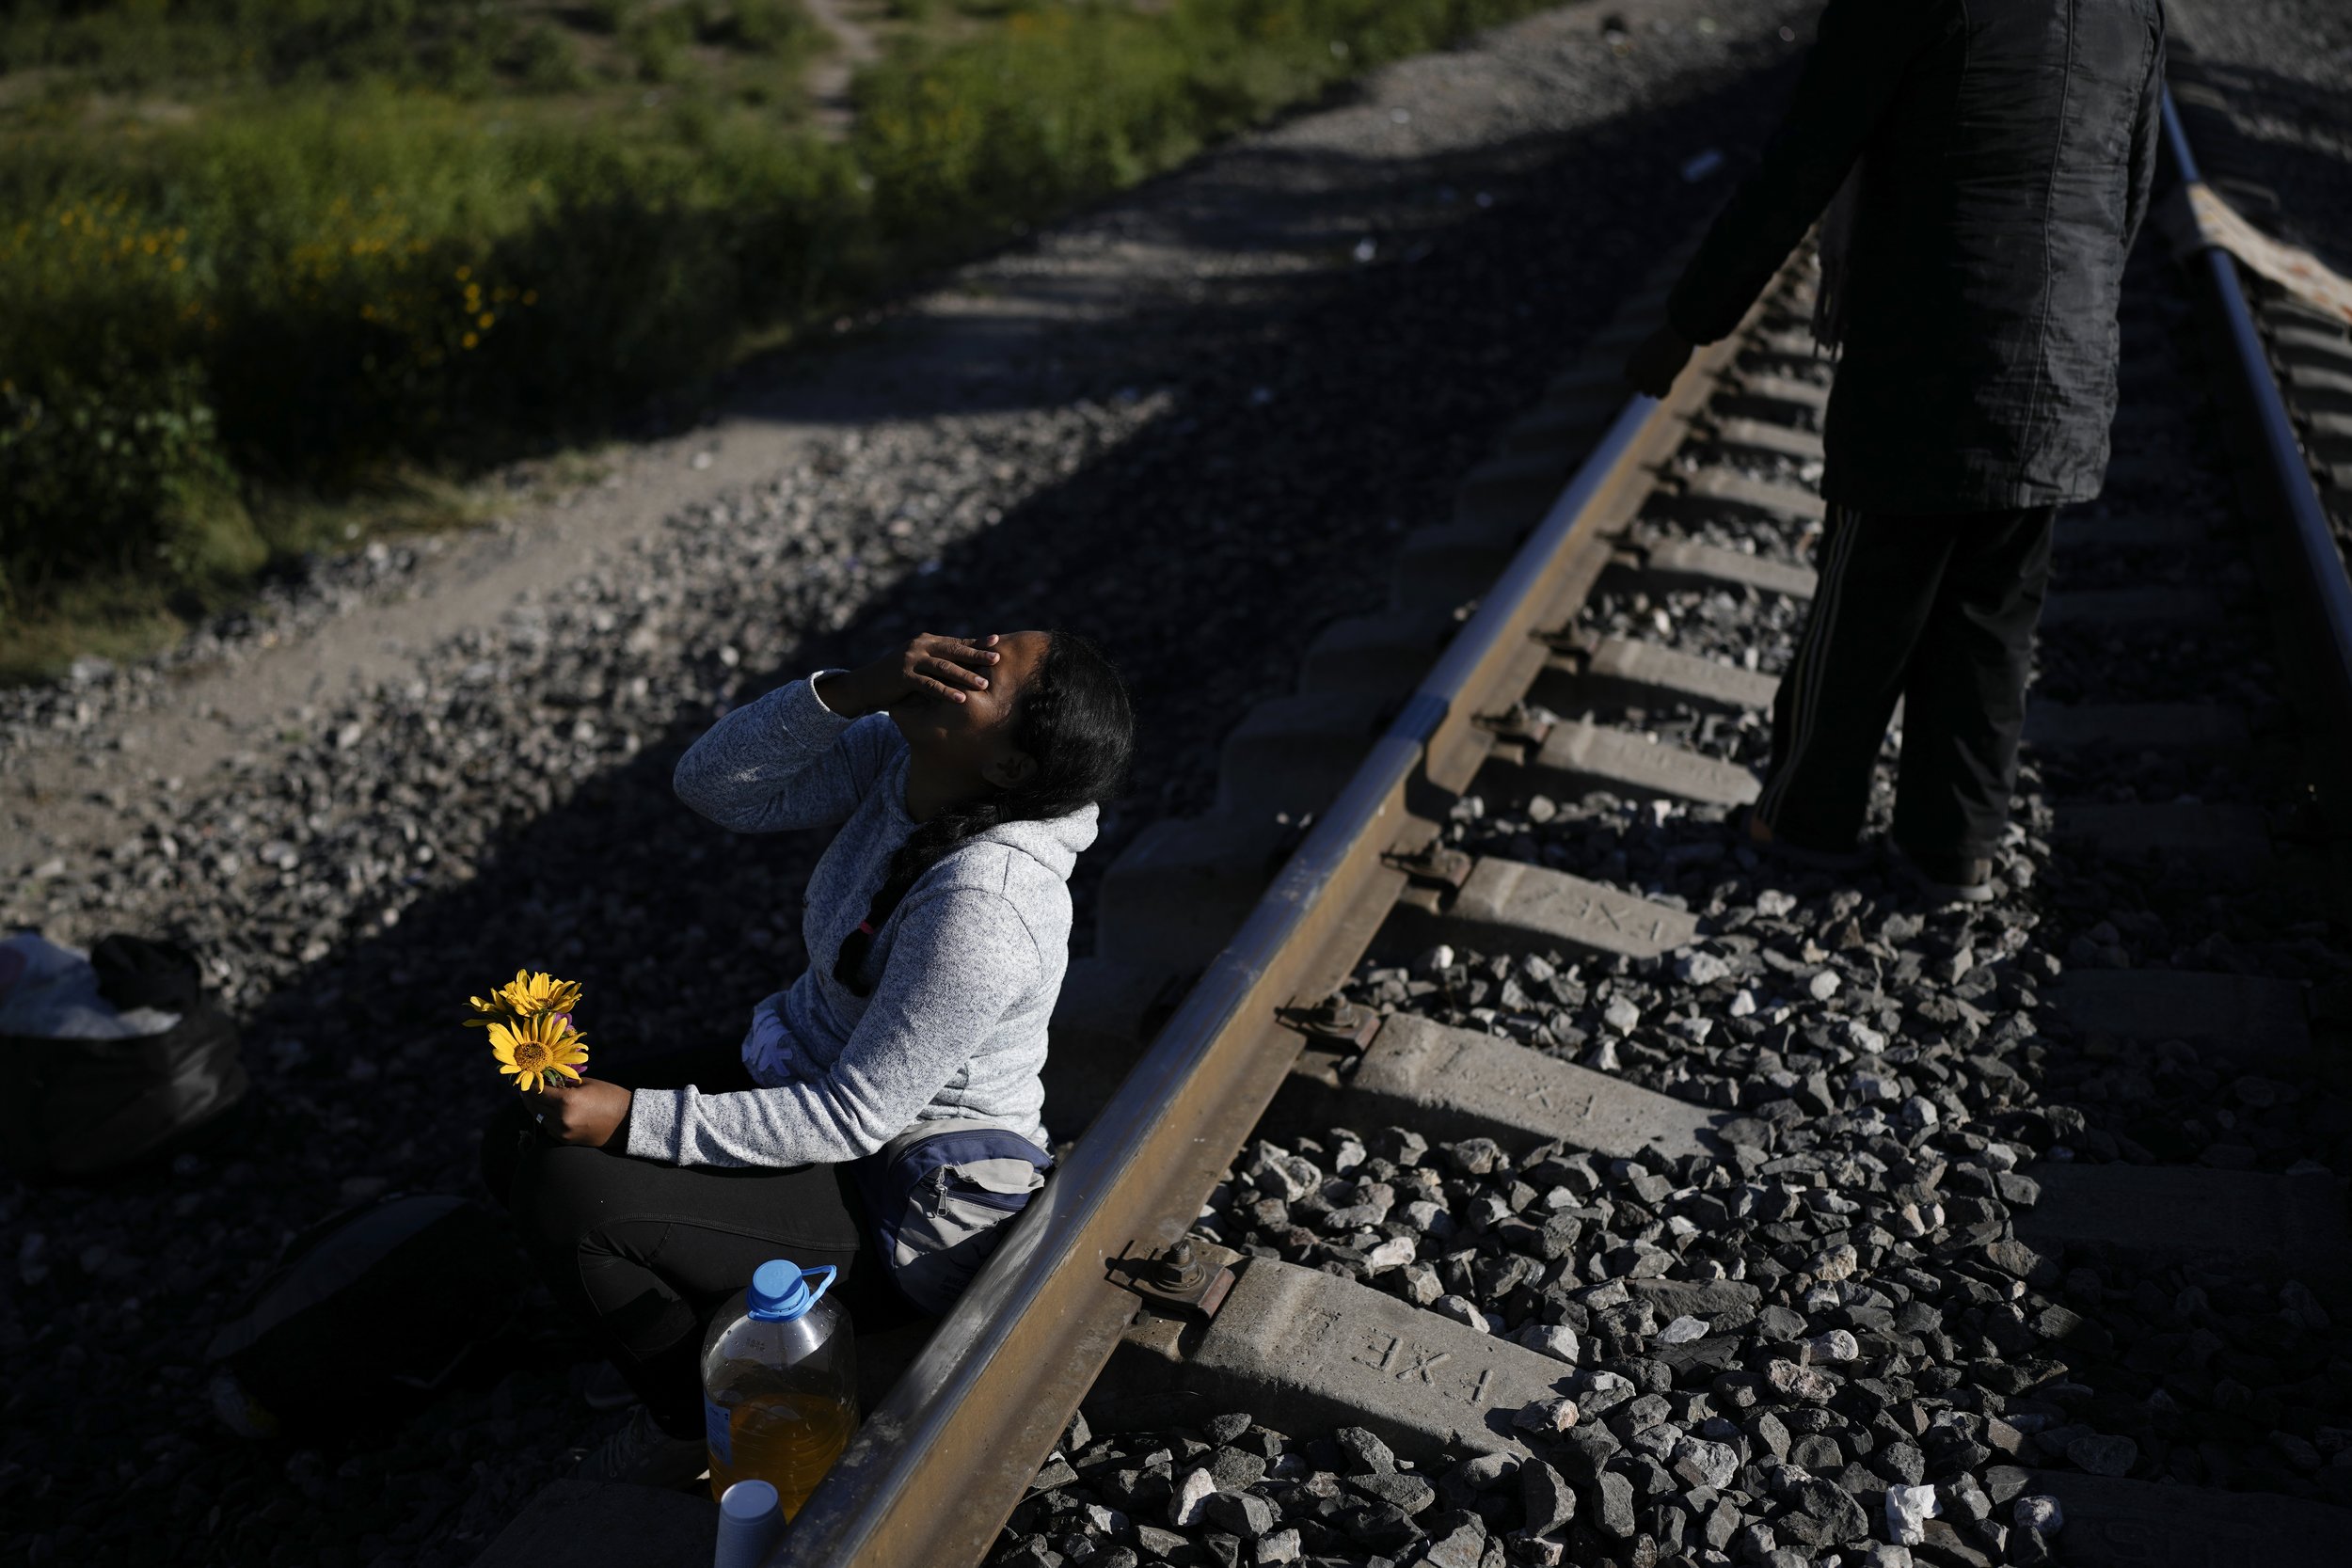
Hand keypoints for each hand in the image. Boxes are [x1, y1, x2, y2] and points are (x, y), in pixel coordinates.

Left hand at [533, 1077, 631, 1147]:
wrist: (628, 1122)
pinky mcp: (567, 1140)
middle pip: (534, 1106)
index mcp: (567, 1101)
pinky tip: (550, 1110)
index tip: (525, 1079)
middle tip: (526, 1088)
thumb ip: (564, 1083)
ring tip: (538, 1098)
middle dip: (528, 1096)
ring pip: (540, 1118)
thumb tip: (545, 1080)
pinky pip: (549, 1128)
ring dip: (537, 1108)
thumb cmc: (610, 1096)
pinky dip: (547, 1118)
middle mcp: (561, 1118)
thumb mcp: (586, 1084)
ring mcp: (563, 1132)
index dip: (529, 1085)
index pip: (537, 1091)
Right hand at [817, 633, 1000, 716]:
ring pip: (943, 667)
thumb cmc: (897, 677)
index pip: (956, 641)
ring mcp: (910, 660)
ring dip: (964, 676)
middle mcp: (919, 646)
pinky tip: (960, 698)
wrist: (866, 684)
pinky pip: (929, 685)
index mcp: (926, 641)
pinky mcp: (903, 676)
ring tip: (983, 684)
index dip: (976, 642)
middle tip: (997, 659)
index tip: (997, 641)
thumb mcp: (918, 664)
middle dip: (976, 654)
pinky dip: (946, 692)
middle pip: (953, 650)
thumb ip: (937, 661)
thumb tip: (966, 665)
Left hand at [1623, 324, 1694, 398]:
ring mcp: (1649, 377)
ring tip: (1666, 377)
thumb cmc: (1666, 337)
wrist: (1678, 333)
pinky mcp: (1662, 381)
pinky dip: (1665, 391)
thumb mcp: (1651, 347)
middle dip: (1646, 383)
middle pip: (1636, 387)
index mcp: (1633, 360)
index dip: (1638, 376)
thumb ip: (1646, 360)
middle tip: (1658, 377)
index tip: (1648, 372)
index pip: (1628, 376)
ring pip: (1647, 393)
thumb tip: (1650, 372)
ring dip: (1656, 388)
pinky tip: (1670, 382)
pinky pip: (1660, 395)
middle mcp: (1638, 371)